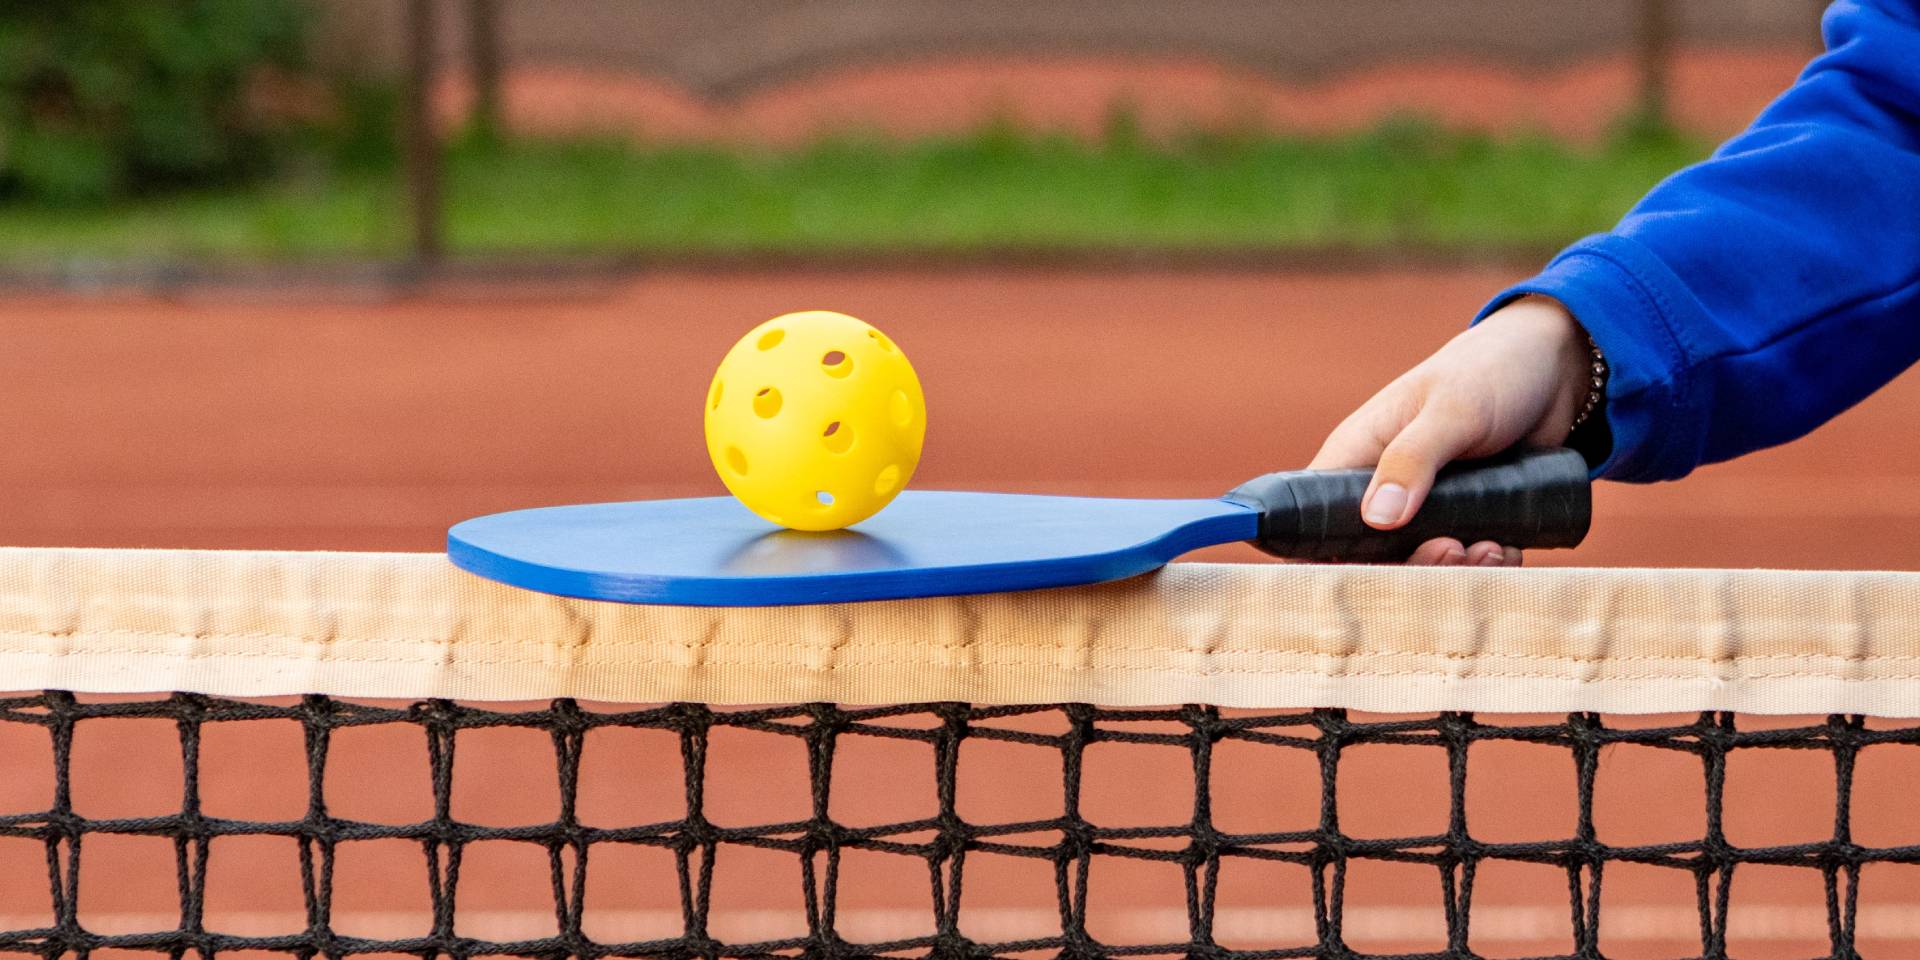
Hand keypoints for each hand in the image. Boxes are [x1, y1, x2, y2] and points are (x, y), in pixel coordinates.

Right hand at [1309, 295, 1591, 566]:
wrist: (1557, 370)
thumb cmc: (1489, 371)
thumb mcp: (1452, 409)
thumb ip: (1412, 458)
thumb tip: (1378, 519)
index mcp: (1356, 456)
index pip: (1317, 516)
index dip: (1327, 554)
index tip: (1365, 577)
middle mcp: (1381, 488)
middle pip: (1370, 554)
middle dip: (1411, 566)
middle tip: (1452, 549)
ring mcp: (1424, 507)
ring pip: (1420, 562)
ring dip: (1455, 569)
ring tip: (1491, 548)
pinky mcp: (1464, 518)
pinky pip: (1464, 560)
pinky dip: (1485, 565)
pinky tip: (1508, 548)